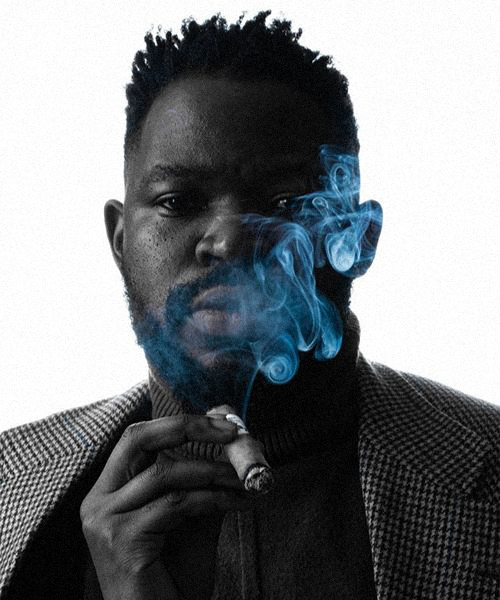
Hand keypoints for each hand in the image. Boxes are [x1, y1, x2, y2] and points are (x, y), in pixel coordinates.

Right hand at [80, 415, 249, 599]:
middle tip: (231, 431)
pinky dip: (213, 498)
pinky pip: (176, 504)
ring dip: (214, 471)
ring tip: (244, 479)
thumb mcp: (190, 517)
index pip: (137, 437)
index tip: (221, 422)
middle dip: (189, 427)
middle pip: (138, 439)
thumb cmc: (175, 575)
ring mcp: (105, 520)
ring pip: (165, 472)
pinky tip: (236, 503)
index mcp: (108, 490)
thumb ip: (201, 481)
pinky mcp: (122, 540)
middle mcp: (98, 500)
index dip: (180, 423)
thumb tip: (229, 439)